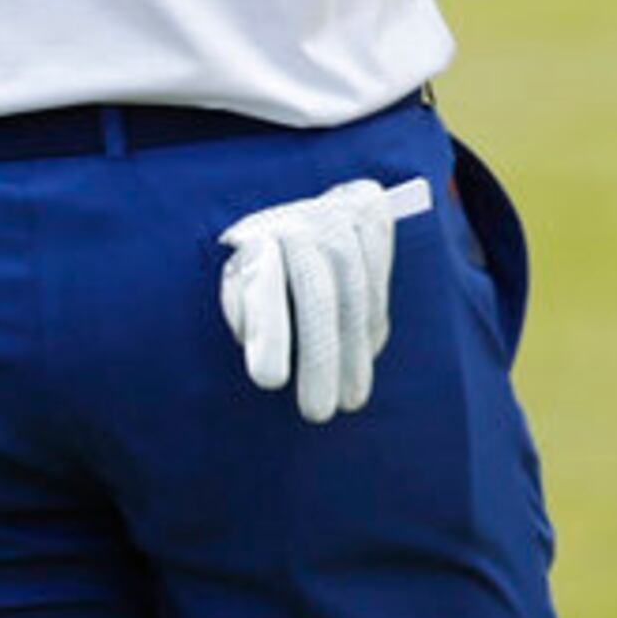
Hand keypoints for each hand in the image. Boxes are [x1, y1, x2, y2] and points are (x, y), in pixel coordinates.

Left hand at [217, 178, 412, 424]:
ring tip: (351, 399)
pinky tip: (366, 354)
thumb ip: (247, 309)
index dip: (269, 332)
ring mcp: (339, 212)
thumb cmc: (256, 260)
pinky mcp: (371, 208)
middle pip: (319, 298)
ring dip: (355, 353)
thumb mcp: (237, 280)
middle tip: (318, 412)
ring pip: (357, 294)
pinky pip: (380, 276)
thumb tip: (258, 340)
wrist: (293, 204)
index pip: (263, 286)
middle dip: (321, 360)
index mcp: (253, 235)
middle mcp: (299, 219)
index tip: (269, 381)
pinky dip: (374, 323)